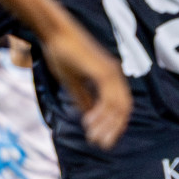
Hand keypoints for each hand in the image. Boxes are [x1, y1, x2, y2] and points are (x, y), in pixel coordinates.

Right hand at [41, 19, 131, 149]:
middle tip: (103, 145)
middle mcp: (116, 75)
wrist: (55, 33)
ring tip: (95, 139)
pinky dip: (100, 114)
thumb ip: (83, 98)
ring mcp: (112, 73)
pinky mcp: (104, 73)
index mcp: (111, 76)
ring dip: (106, 125)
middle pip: (123, 109)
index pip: (120, 106)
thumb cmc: (61, 53)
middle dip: (113, 129)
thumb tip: (89, 116)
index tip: (105, 138)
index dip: (115, 123)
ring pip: (117, 107)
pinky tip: (88, 124)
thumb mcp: (73, 81)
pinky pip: (107, 99)